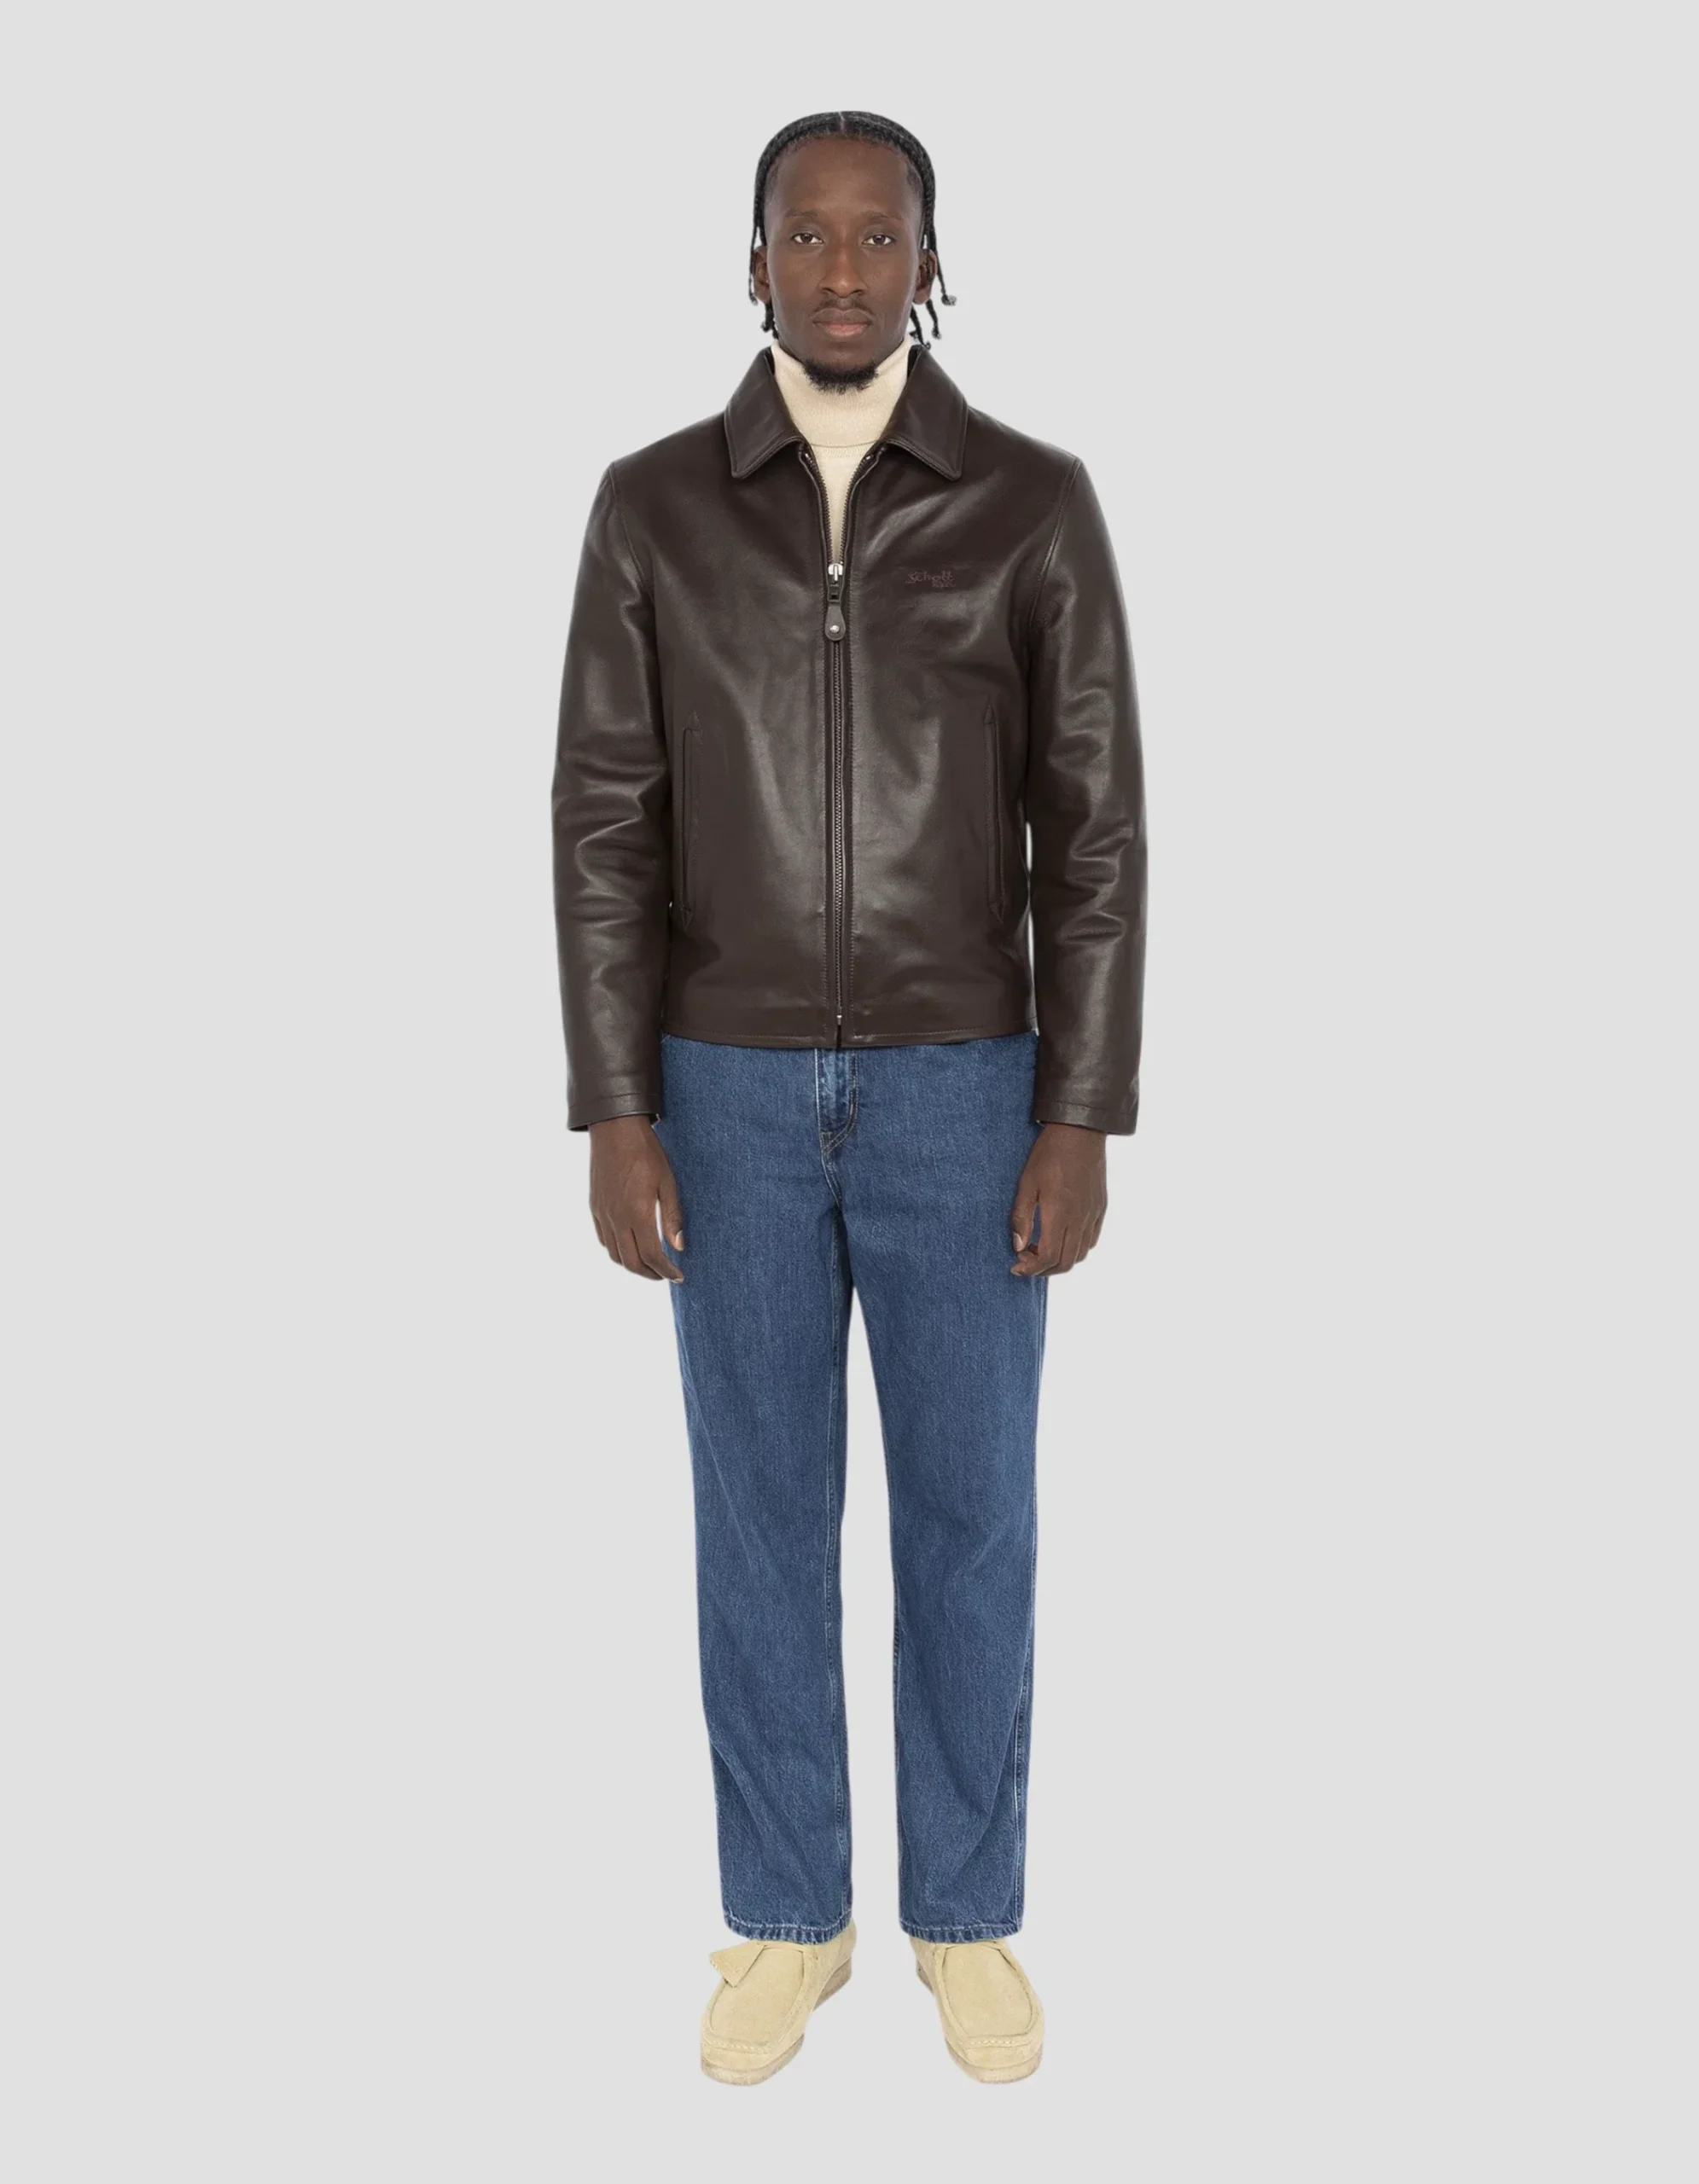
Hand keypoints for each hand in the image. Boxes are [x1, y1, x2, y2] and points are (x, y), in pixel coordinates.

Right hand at [587, 1115, 684, 1280]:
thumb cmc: (646, 1153)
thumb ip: (672, 1217)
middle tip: (666, 1275)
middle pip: (631, 1262)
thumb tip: (679, 1246)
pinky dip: (617, 1251)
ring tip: (650, 1264)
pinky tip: (630, 1245)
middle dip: (650, 1274)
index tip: (679, 1276)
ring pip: (615, 1255)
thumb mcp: (668, 1183)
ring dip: (633, 1265)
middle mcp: (616, 1218)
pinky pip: (604, 1239)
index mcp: (637, 1213)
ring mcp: (603, 1214)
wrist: (615, 1130)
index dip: (666, 1271)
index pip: (651, 1256)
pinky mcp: (595, 1207)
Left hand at [1010, 1122, 1107, 1275]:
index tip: (1016, 1265)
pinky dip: (1076, 1248)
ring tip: (1041, 1249)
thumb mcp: (1027, 1184)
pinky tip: (1061, 1237)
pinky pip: (1091, 1240)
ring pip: (1080, 1255)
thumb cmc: (1049, 1155)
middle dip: (1043, 1270)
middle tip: (1026, 1261)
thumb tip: (1018, 1246)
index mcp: (1059, 1215)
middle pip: (1065, 1263)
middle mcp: (1079, 1220)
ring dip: (1060, 1260)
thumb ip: (1022, 1218)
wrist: (1080, 1132)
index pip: (1047, 1258)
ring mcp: (1093, 1215)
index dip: (1030, 1268)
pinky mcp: (1100, 1208)